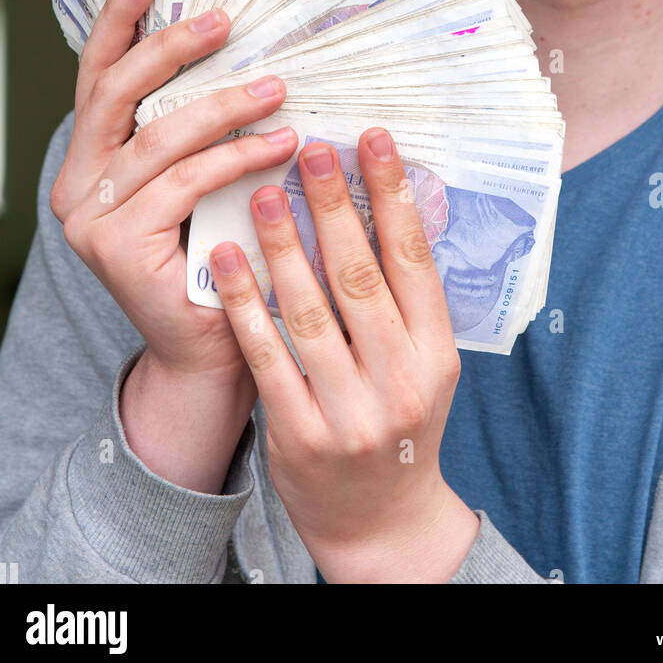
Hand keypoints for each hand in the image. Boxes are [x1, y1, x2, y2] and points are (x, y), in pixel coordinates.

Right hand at [50, 0, 298, 389]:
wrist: (215, 347)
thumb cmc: (220, 250)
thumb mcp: (206, 176)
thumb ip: (202, 126)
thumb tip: (249, 48)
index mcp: (93, 156)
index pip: (99, 75)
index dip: (119, 20)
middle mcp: (78, 183)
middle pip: (117, 93)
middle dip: (171, 47)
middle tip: (225, 20)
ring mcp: (90, 217)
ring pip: (159, 138)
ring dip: (224, 105)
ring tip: (278, 88)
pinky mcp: (117, 247)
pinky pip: (184, 183)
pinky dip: (236, 157)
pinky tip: (280, 144)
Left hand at [209, 128, 479, 582]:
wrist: (381, 523)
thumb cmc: (399, 422)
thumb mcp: (424, 363)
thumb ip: (405, 298)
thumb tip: (385, 204)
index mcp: (436, 353)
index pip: (415, 260)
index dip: (394, 195)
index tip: (375, 139)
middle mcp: (399, 379)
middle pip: (361, 277)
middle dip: (336, 206)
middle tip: (313, 147)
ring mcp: (349, 411)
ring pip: (309, 311)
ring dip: (284, 244)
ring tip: (265, 189)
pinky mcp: (299, 434)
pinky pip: (266, 356)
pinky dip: (244, 303)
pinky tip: (226, 258)